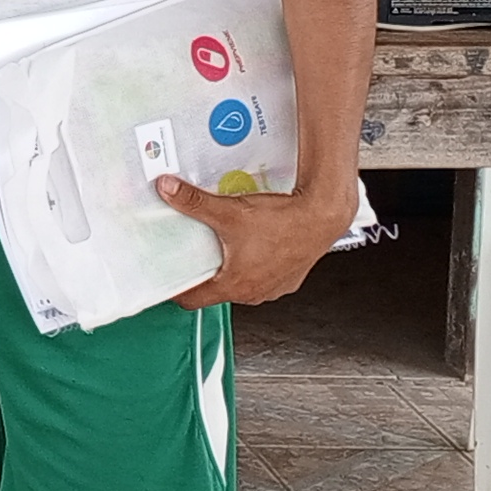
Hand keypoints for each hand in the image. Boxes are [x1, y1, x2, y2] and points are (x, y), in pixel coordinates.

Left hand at [159, 177, 357, 308]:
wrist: (321, 216)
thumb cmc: (282, 221)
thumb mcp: (228, 211)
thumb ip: (193, 201)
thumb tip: (168, 190)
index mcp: (235, 285)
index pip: (193, 301)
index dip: (176, 290)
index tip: (168, 282)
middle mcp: (254, 293)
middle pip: (217, 291)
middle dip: (205, 274)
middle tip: (195, 255)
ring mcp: (273, 288)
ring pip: (242, 284)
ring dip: (232, 269)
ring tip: (225, 247)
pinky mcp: (288, 279)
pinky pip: (264, 277)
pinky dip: (255, 265)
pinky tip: (254, 245)